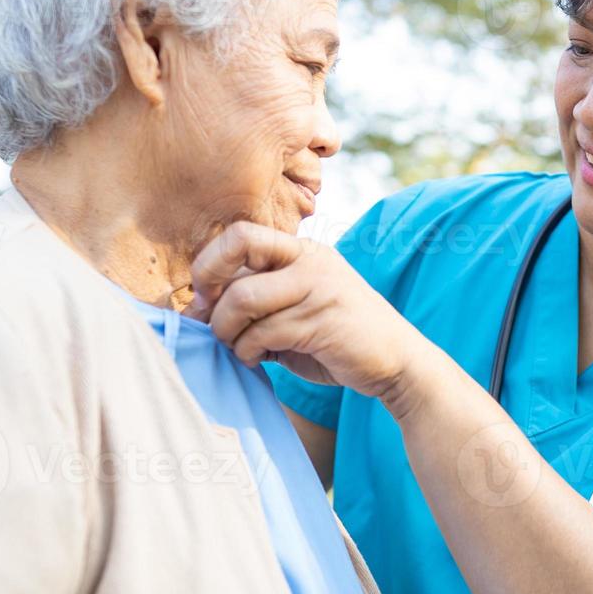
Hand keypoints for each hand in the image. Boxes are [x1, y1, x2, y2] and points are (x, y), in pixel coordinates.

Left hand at [186, 221, 421, 399]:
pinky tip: (259, 359)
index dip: (210, 262)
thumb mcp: (296, 307)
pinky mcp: (322, 321)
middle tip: (212, 324)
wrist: (396, 360)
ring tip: (237, 348)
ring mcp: (318, 288)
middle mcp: (310, 261)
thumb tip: (196, 309)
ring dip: (227, 331)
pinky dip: (248, 352)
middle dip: (211, 296)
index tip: (206, 296)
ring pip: (243, 299)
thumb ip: (257, 300)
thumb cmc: (337, 337)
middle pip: (236, 256)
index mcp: (302, 251)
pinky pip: (261, 333)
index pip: (241, 233)